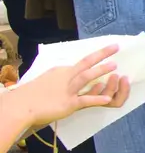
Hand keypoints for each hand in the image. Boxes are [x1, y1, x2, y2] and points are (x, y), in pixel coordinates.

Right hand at [17, 46, 131, 127]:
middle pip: (85, 63)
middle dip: (101, 55)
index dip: (95, 57)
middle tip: (115, 47)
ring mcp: (67, 90)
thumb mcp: (47, 80)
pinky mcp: (68, 103)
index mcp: (61, 71)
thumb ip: (60, 78)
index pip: (81, 63)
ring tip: (114, 66)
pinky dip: (96, 99)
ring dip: (100, 70)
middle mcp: (65, 77)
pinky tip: (108, 98)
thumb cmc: (31, 94)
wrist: (20, 105)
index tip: (107, 50)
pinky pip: (85, 100)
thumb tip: (69, 75)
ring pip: (86, 77)